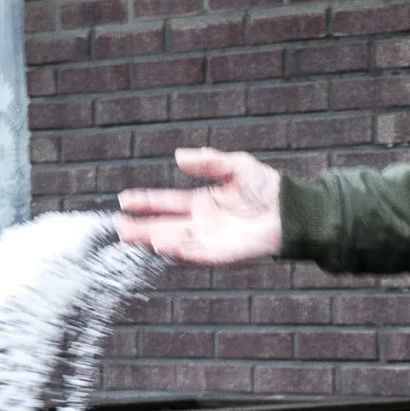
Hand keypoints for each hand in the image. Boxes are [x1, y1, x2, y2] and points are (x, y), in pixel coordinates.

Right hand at [113, 150, 284, 266]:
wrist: (292, 209)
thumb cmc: (268, 188)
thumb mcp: (235, 166)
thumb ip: (208, 162)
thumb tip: (179, 157)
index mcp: (202, 203)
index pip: (167, 204)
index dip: (146, 202)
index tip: (124, 200)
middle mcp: (202, 224)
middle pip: (164, 227)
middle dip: (140, 228)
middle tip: (117, 228)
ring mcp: (210, 240)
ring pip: (175, 242)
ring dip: (154, 239)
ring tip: (131, 236)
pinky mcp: (222, 254)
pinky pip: (196, 254)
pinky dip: (179, 250)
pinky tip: (162, 244)